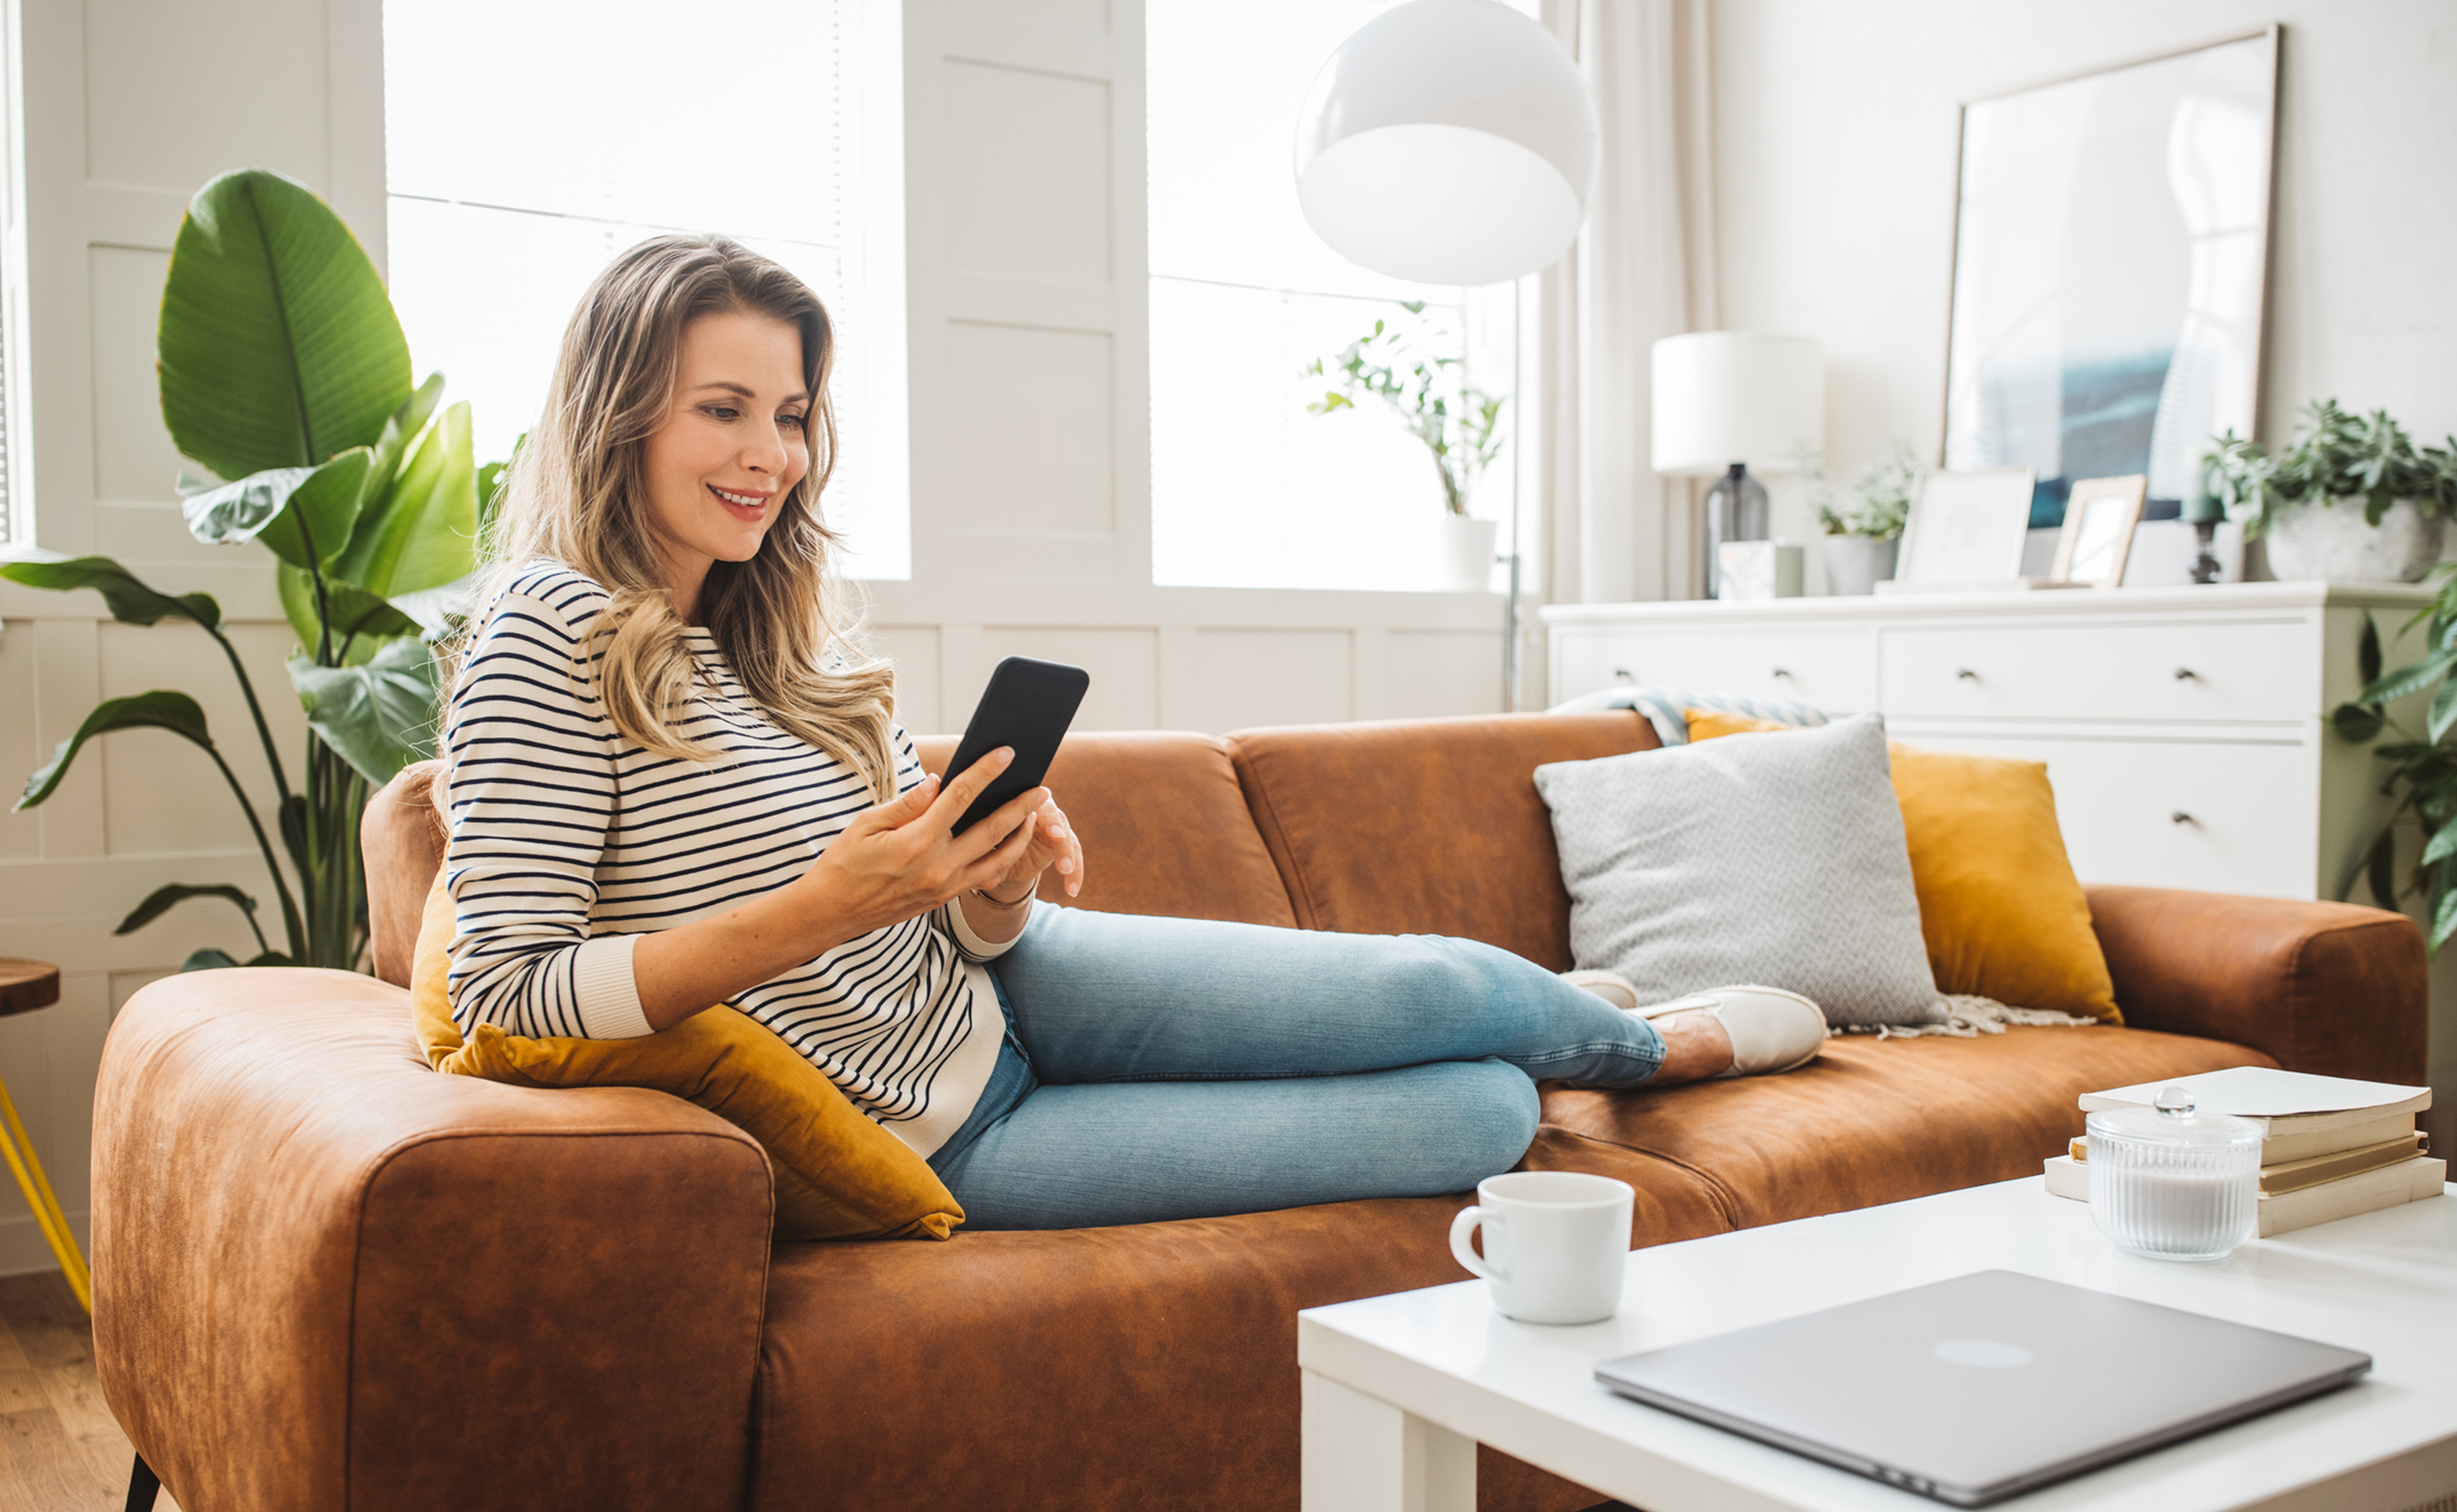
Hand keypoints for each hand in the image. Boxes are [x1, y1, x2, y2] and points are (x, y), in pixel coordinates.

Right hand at [788, 748, 1047, 938]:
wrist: (831, 913)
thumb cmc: (844, 863)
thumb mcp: (867, 824)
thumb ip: (907, 803)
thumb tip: (937, 782)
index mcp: (916, 841)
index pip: (961, 797)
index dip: (986, 772)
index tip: (1006, 754)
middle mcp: (937, 866)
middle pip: (993, 830)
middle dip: (1021, 807)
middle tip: (1042, 789)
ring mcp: (944, 886)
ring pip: (998, 859)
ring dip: (1020, 836)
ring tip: (1034, 816)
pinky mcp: (944, 898)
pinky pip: (983, 876)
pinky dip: (1002, 858)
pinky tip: (1008, 842)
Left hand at [980, 793, 1084, 902]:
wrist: (1006, 849)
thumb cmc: (995, 842)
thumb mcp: (991, 850)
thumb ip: (990, 861)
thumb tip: (985, 882)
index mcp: (1022, 804)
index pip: (1031, 804)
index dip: (1034, 812)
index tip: (1040, 822)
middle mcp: (1043, 810)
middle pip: (1054, 816)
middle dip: (1056, 826)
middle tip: (1057, 837)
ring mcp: (1057, 826)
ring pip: (1067, 838)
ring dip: (1067, 854)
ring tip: (1065, 871)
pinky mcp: (1065, 842)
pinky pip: (1074, 857)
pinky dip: (1075, 873)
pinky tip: (1072, 890)